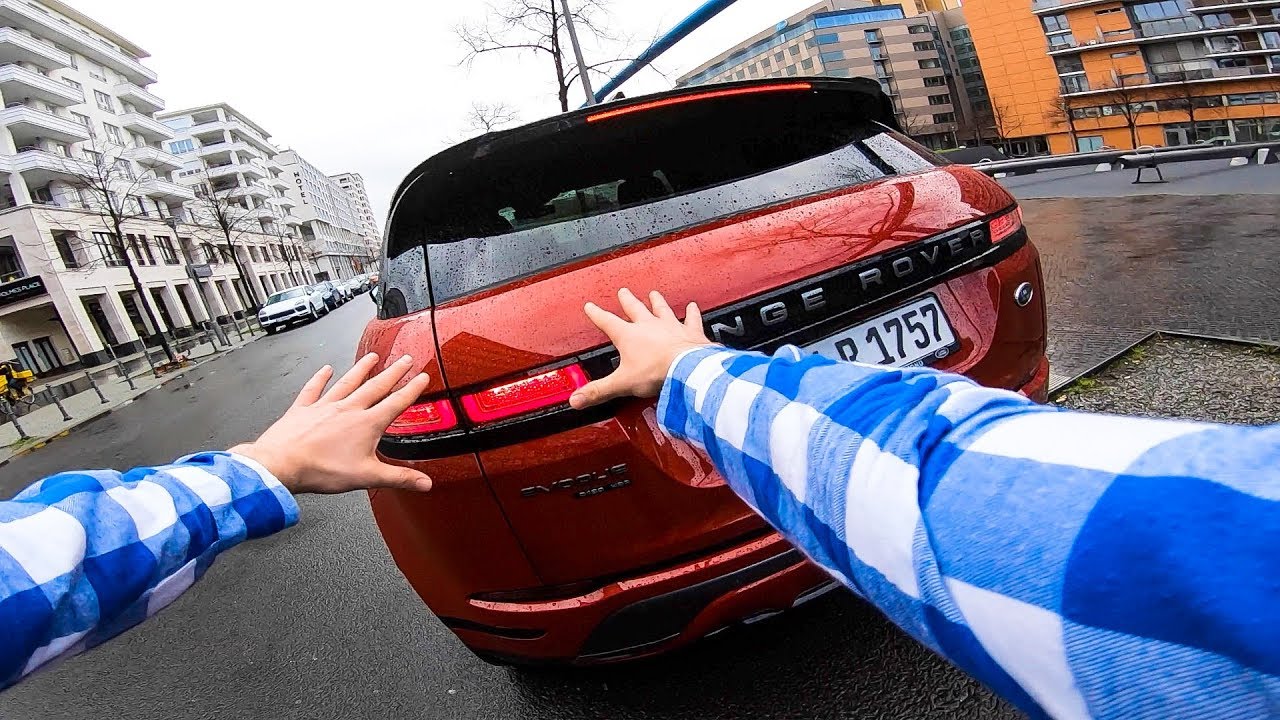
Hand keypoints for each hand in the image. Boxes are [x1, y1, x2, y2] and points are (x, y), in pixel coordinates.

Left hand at [231, 354, 432, 493]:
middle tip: (405, 359)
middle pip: (376, 386)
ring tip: (372, 357)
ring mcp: (324, 406)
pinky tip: (326, 369)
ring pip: (348, 382)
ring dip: (362, 369)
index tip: (422, 377)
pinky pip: (314, 389)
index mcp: (366, 424)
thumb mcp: (367, 477)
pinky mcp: (303, 409)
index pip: (396, 403)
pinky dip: (320, 378)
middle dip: (393, 372)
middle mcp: (348, 409)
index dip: (412, 389)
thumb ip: (399, 478)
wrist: (282, 464)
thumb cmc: (321, 470)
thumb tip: (424, 483)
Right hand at [569, 288, 713, 409]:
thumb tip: (577, 399)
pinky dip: (692, 312)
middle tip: (623, 292)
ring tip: (653, 293)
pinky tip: (693, 306)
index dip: (596, 314)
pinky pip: (691, 318)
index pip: (607, 321)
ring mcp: (671, 326)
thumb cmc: (657, 373)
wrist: (688, 369)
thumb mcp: (622, 384)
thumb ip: (598, 391)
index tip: (590, 306)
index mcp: (629, 336)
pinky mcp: (690, 332)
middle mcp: (649, 326)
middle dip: (627, 300)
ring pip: (661, 309)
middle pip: (635, 308)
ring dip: (656, 301)